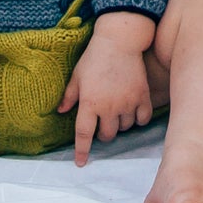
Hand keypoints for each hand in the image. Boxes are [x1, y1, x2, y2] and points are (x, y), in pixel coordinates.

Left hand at [60, 10, 156, 163]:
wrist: (120, 40)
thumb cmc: (94, 57)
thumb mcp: (77, 75)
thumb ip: (69, 95)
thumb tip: (59, 111)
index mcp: (89, 103)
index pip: (84, 134)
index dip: (81, 151)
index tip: (81, 163)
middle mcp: (108, 106)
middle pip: (107, 135)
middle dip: (103, 134)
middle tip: (102, 123)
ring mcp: (127, 102)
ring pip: (124, 128)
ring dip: (119, 125)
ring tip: (117, 114)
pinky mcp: (142, 96)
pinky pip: (143, 118)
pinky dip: (138, 120)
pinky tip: (134, 113)